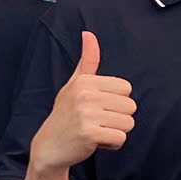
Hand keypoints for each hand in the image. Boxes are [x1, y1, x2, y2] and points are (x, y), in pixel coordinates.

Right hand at [30, 32, 132, 172]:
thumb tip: (88, 33)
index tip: (98, 107)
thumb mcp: (75, 84)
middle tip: (97, 122)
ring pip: (128, 123)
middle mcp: (85, 95)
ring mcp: (86, 114)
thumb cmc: (66, 113)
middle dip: (119, 118)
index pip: (126, 89)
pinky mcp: (89, 134)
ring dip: (116, 132)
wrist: (49, 146)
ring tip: (96, 131)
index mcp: (85, 81)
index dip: (117, 102)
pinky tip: (96, 142)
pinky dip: (112, 144)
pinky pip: (120, 138)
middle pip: (131, 107)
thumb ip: (87, 61)